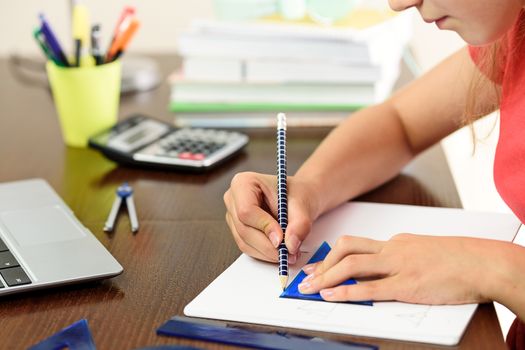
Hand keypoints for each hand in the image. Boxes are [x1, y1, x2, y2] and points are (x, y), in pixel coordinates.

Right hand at [223, 172, 319, 262]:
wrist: (298, 198)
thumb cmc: (297, 194)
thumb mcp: (302, 205)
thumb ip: (299, 224)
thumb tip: (291, 245)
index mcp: (243, 183)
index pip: (246, 210)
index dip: (264, 227)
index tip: (282, 239)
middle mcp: (233, 199)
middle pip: (244, 229)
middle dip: (268, 245)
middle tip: (289, 252)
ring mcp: (233, 216)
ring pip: (245, 242)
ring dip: (267, 252)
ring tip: (289, 252)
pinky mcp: (238, 230)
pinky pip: (247, 247)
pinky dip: (265, 253)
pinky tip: (280, 250)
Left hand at [298, 234, 507, 304]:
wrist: (483, 263)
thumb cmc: (457, 260)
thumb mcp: (423, 252)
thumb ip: (400, 258)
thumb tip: (380, 271)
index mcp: (395, 242)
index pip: (354, 245)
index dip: (331, 257)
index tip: (316, 267)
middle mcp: (392, 250)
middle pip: (346, 249)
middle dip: (322, 264)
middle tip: (306, 278)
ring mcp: (399, 266)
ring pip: (352, 266)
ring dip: (326, 277)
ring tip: (310, 289)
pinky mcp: (408, 285)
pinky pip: (370, 288)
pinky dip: (347, 292)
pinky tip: (332, 297)